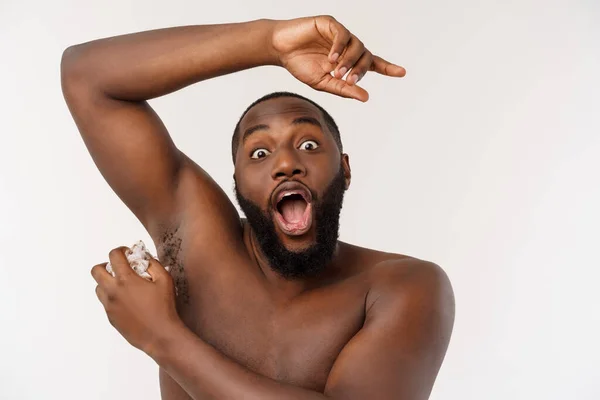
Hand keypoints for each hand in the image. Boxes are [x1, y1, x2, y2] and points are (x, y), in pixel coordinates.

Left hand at [91, 246, 180, 353]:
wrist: (160, 335)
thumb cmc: (165, 307)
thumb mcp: (165, 280)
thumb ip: (154, 264)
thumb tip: (145, 258)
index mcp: (126, 280)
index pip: (113, 256)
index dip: (121, 250)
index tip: (128, 253)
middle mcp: (113, 292)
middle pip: (96, 271)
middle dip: (106, 265)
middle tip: (119, 268)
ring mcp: (110, 306)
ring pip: (98, 288)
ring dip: (107, 282)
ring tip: (123, 285)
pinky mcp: (111, 317)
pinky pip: (105, 302)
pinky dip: (113, 296)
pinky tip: (128, 300)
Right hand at [271, 15, 405, 101]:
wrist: (280, 50)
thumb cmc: (300, 65)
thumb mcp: (323, 83)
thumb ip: (344, 90)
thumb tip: (366, 97)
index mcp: (348, 61)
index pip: (372, 64)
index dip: (387, 68)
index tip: (402, 72)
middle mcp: (347, 46)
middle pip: (366, 56)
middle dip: (360, 70)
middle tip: (348, 80)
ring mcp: (340, 34)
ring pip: (357, 45)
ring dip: (350, 61)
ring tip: (336, 72)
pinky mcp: (330, 24)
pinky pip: (343, 34)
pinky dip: (339, 47)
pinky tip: (330, 58)